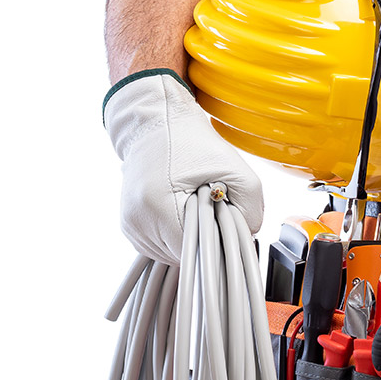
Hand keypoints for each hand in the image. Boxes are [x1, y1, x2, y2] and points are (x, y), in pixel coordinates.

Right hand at [104, 70, 262, 264]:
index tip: (225, 223)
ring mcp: (130, 226)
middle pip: (185, 256)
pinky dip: (177, 234)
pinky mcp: (129, 226)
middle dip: (205, 238)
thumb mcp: (236, 169)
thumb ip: (251, 209)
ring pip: (172, 255)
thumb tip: (248, 236)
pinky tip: (182, 210)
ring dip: (191, 238)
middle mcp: (137, 221)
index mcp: (157, 206)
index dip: (218, 242)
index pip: (197, 253)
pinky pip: (160, 246)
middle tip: (211, 208)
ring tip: (194, 206)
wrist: (156, 122)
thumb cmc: (192, 142)